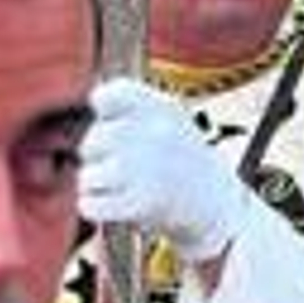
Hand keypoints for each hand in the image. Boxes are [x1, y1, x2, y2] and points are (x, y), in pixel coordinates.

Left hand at [80, 77, 251, 262]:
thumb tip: (93, 98)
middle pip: (93, 139)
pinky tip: (114, 205)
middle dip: (98, 156)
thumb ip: (134, 106)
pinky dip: (96, 208)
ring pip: (88, 175)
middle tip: (119, 164)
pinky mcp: (140, 204)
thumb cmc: (183, 158)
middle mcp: (155, 133)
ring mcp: (146, 170)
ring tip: (119, 186)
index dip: (103, 112)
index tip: (113, 124)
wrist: (215, 201)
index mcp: (163, 108)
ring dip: (97, 185)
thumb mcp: (170, 118)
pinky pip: (90, 204)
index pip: (109, 95)